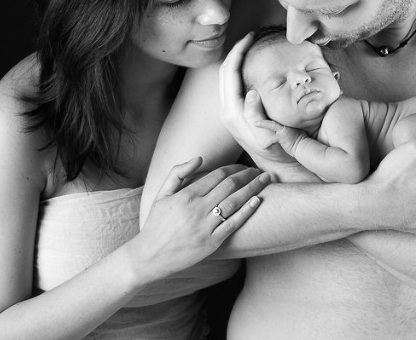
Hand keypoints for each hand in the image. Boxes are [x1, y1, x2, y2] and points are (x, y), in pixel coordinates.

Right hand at [128, 158, 270, 284]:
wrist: (150, 257)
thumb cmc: (157, 224)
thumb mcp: (162, 194)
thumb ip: (178, 173)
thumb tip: (200, 158)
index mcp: (186, 196)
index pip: (217, 175)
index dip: (235, 168)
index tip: (244, 167)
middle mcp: (197, 209)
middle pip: (230, 185)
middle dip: (248, 175)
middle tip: (260, 171)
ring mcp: (205, 227)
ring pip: (235, 202)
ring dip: (253, 188)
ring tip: (266, 180)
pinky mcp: (211, 243)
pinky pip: (233, 224)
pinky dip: (247, 211)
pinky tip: (258, 200)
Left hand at [219, 33, 298, 167]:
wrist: (278, 169)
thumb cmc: (278, 153)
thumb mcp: (268, 138)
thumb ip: (256, 116)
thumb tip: (250, 93)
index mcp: (232, 113)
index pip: (229, 74)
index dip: (237, 52)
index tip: (250, 37)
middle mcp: (227, 111)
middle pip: (224, 72)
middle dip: (235, 51)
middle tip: (252, 36)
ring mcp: (231, 113)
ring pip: (228, 78)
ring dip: (237, 59)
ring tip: (252, 45)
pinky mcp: (237, 114)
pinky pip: (235, 85)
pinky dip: (241, 70)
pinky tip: (254, 64)